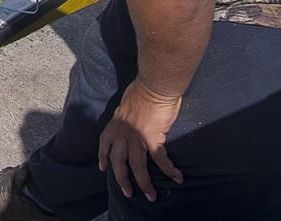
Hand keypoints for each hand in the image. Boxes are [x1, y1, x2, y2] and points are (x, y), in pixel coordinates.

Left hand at [98, 81, 183, 202]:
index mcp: (116, 122)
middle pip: (118, 161)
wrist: (155, 85)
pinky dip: (169, 170)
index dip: (103, 157)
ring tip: (150, 195)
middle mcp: (123, 133)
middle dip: (122, 178)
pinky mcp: (153, 138)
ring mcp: (137, 137)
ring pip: (137, 166)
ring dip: (143, 183)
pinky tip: (177, 177)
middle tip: (127, 192)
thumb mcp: (126, 102)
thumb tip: (131, 117)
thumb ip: (126, 114)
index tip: (103, 167)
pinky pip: (161, 160)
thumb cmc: (143, 89)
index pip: (104, 143)